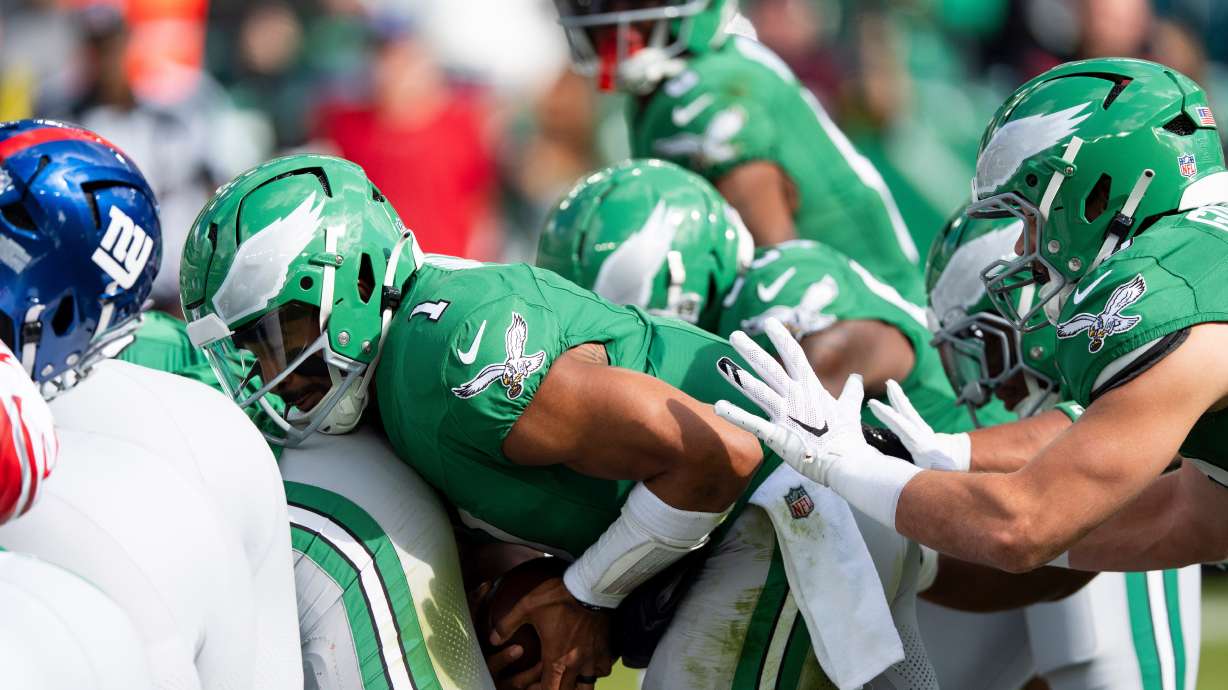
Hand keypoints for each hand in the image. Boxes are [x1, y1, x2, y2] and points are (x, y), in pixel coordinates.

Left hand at [490, 576, 612, 689]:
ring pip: (587, 686)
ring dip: (577, 686)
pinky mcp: (605, 650)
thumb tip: (492, 640)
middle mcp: (575, 665)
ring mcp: (592, 659)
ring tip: (569, 679)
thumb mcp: (526, 607)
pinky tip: (589, 664)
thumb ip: (507, 625)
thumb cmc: (557, 597)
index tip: (531, 685)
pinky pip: (602, 671)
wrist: (590, 586)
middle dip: (556, 689)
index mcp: (555, 659)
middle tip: (548, 681)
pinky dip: (595, 672)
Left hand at [714, 318, 870, 484]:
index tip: (769, 323)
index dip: (781, 338)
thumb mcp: (850, 410)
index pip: (795, 356)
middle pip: (770, 368)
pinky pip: (752, 423)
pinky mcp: (777, 436)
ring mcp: (786, 415)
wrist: (847, 465)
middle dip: (752, 351)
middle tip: (735, 335)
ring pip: (758, 390)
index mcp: (812, 389)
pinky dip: (735, 414)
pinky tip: (718, 405)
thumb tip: (857, 379)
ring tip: (720, 364)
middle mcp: (796, 397)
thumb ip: (851, 393)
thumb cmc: (849, 439)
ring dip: (738, 377)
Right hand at [867, 380, 970, 471]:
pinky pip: (910, 415)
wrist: (960, 466)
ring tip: (891, 384)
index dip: (886, 415)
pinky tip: (897, 401)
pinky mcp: (924, 431)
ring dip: (899, 397)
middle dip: (897, 397)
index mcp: (920, 446)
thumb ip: (911, 474)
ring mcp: (925, 431)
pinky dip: (902, 405)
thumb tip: (891, 474)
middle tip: (888, 382)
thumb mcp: (925, 477)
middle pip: (908, 412)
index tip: (872, 403)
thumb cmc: (939, 474)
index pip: (901, 426)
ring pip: (909, 411)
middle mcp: (923, 434)